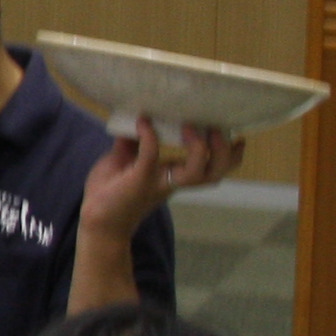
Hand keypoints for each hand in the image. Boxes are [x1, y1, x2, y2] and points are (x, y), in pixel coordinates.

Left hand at [79, 119, 241, 244]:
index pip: (213, 168)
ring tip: (191, 127)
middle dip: (222, 153)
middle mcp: (173, 181)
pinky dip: (150, 136)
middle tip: (217, 130)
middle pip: (213, 173)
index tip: (240, 138)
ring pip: (195, 174)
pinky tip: (142, 122)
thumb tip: (140, 117)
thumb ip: (136, 141)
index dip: (230, 157)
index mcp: (176, 176)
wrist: (96, 218)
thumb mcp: (126, 160)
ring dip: (199, 149)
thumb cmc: (112, 191)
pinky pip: (151, 157)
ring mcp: (158, 183)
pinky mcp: (139, 181)